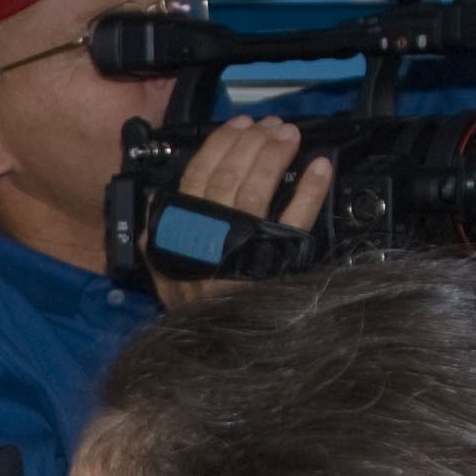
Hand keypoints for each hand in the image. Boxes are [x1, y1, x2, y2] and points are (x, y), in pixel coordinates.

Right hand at [149, 116, 333, 311]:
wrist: (219, 351)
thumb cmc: (195, 310)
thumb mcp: (165, 274)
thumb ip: (157, 240)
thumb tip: (155, 206)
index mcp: (181, 231)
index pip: (198, 176)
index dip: (220, 145)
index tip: (238, 125)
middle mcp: (209, 233)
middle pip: (230, 174)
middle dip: (252, 143)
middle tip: (272, 124)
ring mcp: (242, 245)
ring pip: (257, 189)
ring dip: (275, 156)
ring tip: (289, 135)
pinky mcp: (275, 260)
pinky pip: (294, 219)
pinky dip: (309, 191)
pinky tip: (320, 168)